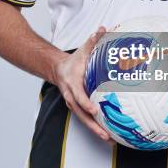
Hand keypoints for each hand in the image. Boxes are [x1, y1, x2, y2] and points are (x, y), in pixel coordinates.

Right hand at [52, 27, 114, 143]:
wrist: (59, 70)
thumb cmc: (74, 61)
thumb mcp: (82, 50)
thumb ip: (93, 40)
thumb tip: (103, 29)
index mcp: (73, 83)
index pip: (79, 96)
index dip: (86, 103)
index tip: (95, 110)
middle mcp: (72, 97)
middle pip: (82, 114)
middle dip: (93, 125)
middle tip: (105, 134)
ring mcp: (74, 105)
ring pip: (84, 121)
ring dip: (95, 131)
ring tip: (109, 139)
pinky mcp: (78, 108)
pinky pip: (86, 120)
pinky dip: (96, 128)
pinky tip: (108, 135)